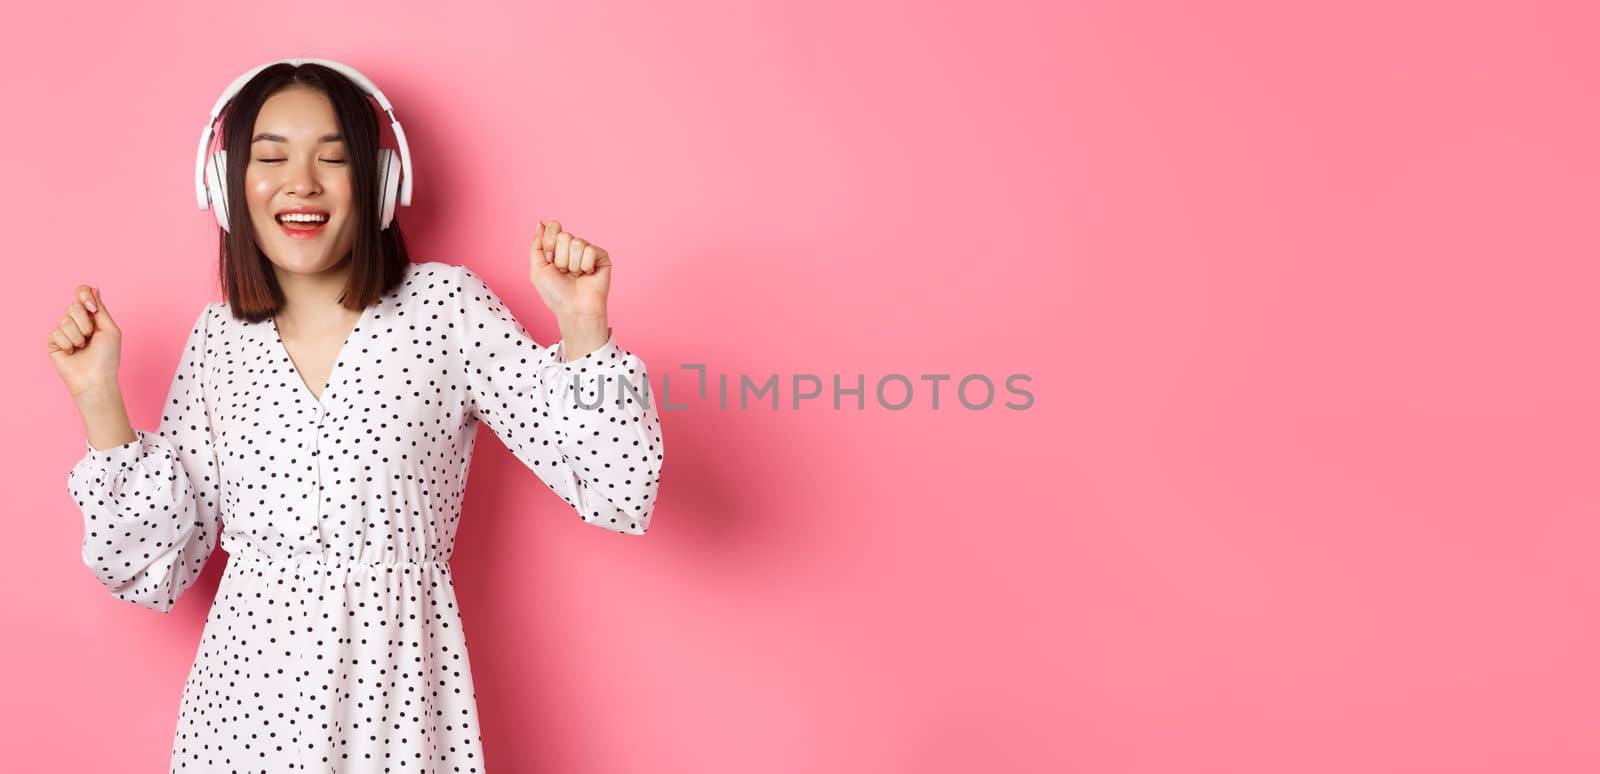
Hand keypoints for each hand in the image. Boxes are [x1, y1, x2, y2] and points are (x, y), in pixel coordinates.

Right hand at [47, 284, 121, 398]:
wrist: (95, 379)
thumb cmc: (107, 357)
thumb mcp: (110, 330)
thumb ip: (100, 309)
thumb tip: (93, 288)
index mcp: (92, 316)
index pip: (83, 294)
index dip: (84, 295)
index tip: (91, 307)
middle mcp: (77, 322)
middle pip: (73, 306)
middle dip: (85, 323)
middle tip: (91, 337)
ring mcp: (64, 331)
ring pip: (65, 320)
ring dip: (78, 337)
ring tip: (83, 348)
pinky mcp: (54, 342)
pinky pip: (56, 333)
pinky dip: (68, 344)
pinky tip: (72, 353)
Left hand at [528, 219, 609, 320]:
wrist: (574, 309)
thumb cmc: (556, 294)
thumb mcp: (537, 270)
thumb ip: (536, 245)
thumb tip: (540, 223)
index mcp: (557, 248)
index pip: (553, 226)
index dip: (549, 242)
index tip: (549, 260)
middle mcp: (572, 248)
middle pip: (564, 235)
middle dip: (560, 258)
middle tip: (564, 272)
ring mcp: (588, 251)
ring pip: (577, 243)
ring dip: (573, 265)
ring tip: (576, 276)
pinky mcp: (602, 256)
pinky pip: (591, 250)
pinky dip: (586, 266)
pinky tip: (587, 275)